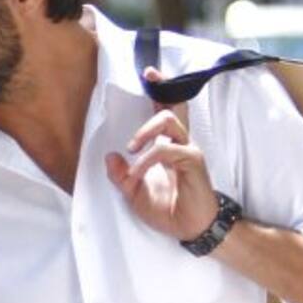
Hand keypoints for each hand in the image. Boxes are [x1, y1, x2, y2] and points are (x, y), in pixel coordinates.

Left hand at [103, 67, 219, 240]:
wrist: (190, 229)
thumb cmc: (168, 209)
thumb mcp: (134, 194)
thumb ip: (120, 175)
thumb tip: (110, 156)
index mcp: (167, 146)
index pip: (165, 111)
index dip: (160, 90)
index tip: (149, 73)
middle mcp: (180, 142)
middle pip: (174, 105)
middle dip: (159, 90)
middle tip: (147, 80)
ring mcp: (188, 150)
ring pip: (168, 121)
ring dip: (144, 132)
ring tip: (131, 149)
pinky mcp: (192, 161)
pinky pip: (165, 150)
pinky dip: (146, 160)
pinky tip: (137, 174)